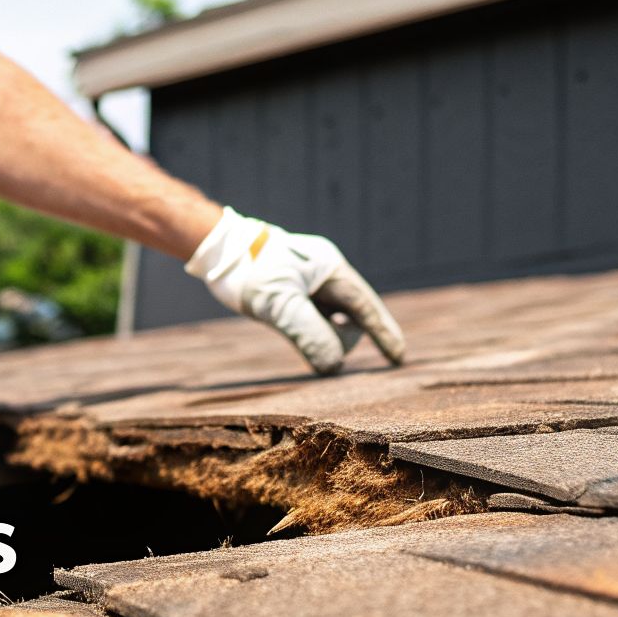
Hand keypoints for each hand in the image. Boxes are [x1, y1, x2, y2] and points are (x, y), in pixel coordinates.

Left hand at [185, 208, 406, 374]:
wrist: (218, 250)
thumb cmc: (250, 271)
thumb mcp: (280, 305)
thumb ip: (310, 334)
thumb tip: (333, 366)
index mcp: (330, 269)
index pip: (365, 307)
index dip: (383, 333)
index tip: (398, 360)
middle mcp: (324, 275)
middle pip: (349, 317)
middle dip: (337, 338)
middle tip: (306, 338)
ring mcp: (309, 283)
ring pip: (330, 320)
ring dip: (319, 335)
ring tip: (287, 324)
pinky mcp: (293, 291)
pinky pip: (313, 318)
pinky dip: (309, 332)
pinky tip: (293, 332)